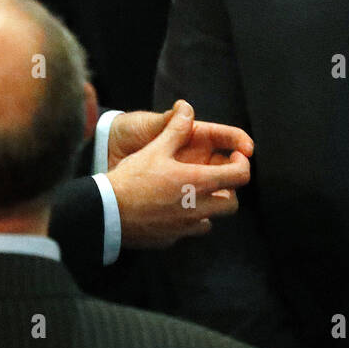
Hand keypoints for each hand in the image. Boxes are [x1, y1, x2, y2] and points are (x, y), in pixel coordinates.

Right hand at [107, 101, 251, 249]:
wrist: (107, 212)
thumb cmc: (132, 178)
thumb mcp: (156, 148)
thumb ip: (176, 129)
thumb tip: (187, 108)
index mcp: (198, 183)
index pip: (240, 176)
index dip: (242, 165)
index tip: (233, 158)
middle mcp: (198, 208)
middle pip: (232, 204)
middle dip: (228, 191)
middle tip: (214, 179)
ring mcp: (185, 227)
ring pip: (211, 221)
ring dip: (207, 208)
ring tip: (191, 195)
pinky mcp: (171, 239)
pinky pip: (187, 231)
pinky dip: (185, 221)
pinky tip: (169, 210)